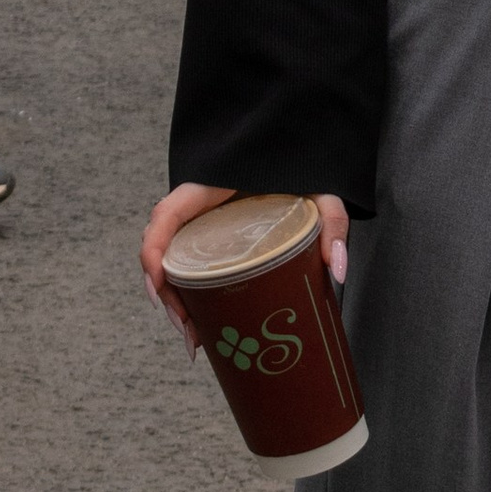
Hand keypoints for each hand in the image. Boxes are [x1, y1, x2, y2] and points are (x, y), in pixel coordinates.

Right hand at [141, 183, 349, 343]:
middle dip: (167, 296)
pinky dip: (189, 295)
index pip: (166, 214)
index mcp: (212, 186)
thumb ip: (332, 222)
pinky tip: (202, 326)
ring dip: (176, 301)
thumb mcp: (321, 191)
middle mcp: (200, 205)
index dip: (152, 251)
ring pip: (172, 262)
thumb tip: (337, 270)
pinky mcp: (214, 238)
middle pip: (164, 249)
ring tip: (196, 340)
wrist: (304, 151)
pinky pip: (189, 264)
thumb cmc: (305, 167)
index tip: (158, 288)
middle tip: (190, 334)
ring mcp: (204, 222)